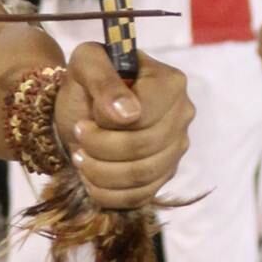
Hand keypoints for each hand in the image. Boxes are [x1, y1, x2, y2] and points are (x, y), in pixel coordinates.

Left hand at [57, 46, 189, 210]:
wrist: (82, 108)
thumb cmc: (87, 81)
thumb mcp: (86, 65)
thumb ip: (104, 79)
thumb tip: (127, 113)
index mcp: (170, 83)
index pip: (145, 117)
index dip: (108, 125)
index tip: (84, 120)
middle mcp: (182, 115)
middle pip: (144, 147)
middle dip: (100, 147)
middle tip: (78, 135)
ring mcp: (176, 148)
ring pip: (141, 176)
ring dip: (99, 171)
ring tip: (81, 155)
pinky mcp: (164, 175)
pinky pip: (139, 197)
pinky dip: (106, 192)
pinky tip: (90, 176)